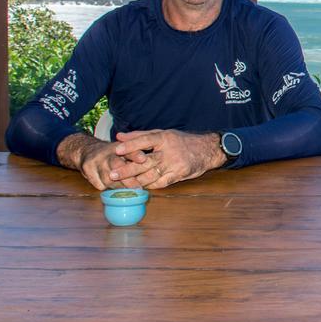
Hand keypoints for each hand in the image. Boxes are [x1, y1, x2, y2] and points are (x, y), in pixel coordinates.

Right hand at [57, 134, 149, 190]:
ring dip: (119, 186)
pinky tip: (114, 188)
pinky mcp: (87, 169)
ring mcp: (95, 161)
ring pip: (108, 179)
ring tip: (129, 190)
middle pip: (117, 165)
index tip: (143, 159)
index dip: (135, 155)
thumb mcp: (123, 151)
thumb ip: (136, 156)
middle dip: (128, 178)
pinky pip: (100, 184)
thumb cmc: (111, 154)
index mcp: (118, 147)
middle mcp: (106, 152)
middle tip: (138, 188)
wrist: (86, 150)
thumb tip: (152, 162)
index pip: (128, 150)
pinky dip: (108, 188)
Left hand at [111, 129, 226, 189]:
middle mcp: (168, 150)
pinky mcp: (179, 174)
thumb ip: (140, 135)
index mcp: (164, 138)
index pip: (145, 140)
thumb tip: (119, 136)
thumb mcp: (163, 134)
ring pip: (152, 174)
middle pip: (145, 161)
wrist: (207, 149)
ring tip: (123, 185)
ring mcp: (174, 164)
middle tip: (113, 175)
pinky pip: (162, 182)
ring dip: (136, 181)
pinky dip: (150, 185)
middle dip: (128, 169)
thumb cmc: (181, 141)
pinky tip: (141, 187)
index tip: (116, 150)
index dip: (131, 145)